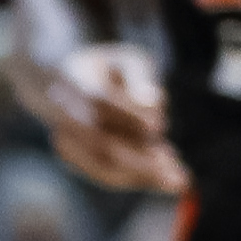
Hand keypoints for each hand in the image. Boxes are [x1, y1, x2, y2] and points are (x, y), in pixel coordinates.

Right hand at [21, 39, 185, 196]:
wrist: (68, 83)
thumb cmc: (109, 70)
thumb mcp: (127, 62)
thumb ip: (140, 79)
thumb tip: (154, 104)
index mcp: (73, 79)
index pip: (99, 101)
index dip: (130, 115)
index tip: (161, 125)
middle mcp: (62, 112)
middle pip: (100, 144)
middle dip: (141, 161)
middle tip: (179, 173)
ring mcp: (64, 138)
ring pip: (102, 165)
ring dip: (142, 174)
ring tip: (178, 178)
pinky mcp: (73, 158)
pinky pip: (105, 175)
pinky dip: (135, 178)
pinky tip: (164, 175)